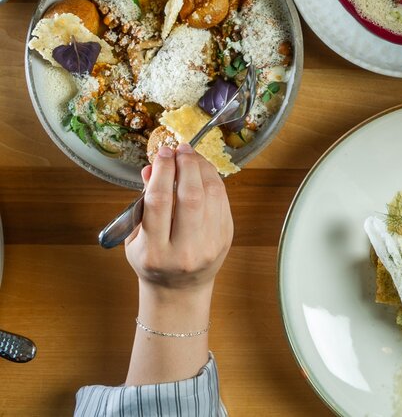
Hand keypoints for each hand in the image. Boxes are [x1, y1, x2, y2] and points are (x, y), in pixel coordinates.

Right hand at [126, 144, 232, 296]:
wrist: (179, 291)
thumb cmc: (153, 262)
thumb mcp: (136, 238)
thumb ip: (142, 204)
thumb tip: (152, 167)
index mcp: (155, 252)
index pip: (159, 202)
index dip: (163, 171)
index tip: (163, 152)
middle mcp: (185, 250)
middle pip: (190, 196)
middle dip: (186, 165)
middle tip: (180, 149)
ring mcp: (209, 245)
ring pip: (211, 195)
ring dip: (202, 168)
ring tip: (191, 156)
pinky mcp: (226, 237)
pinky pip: (222, 200)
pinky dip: (213, 180)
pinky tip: (203, 170)